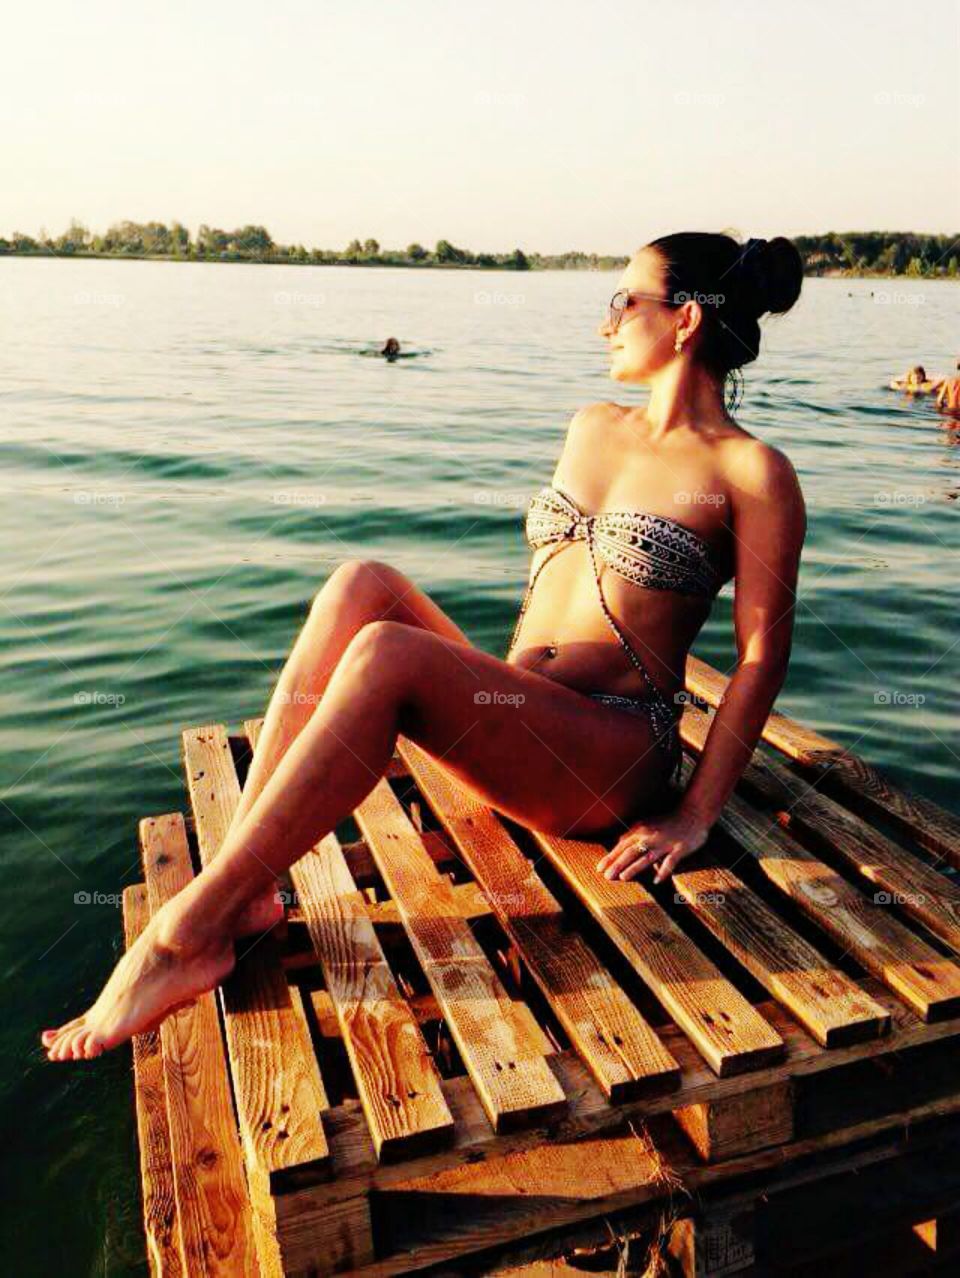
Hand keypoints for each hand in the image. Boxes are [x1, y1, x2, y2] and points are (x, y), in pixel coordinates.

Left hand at [595, 809, 711, 883]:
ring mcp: (665, 843)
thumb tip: (618, 844)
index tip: (600, 868)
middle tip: (607, 876)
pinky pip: (670, 861)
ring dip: (634, 867)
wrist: (693, 813)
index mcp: (642, 830)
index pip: (622, 845)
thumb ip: (633, 834)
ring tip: (623, 877)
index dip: (611, 857)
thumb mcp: (647, 824)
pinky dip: (663, 871)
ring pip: (647, 857)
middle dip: (618, 864)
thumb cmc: (668, 821)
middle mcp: (651, 836)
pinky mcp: (679, 848)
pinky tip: (656, 881)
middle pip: (631, 852)